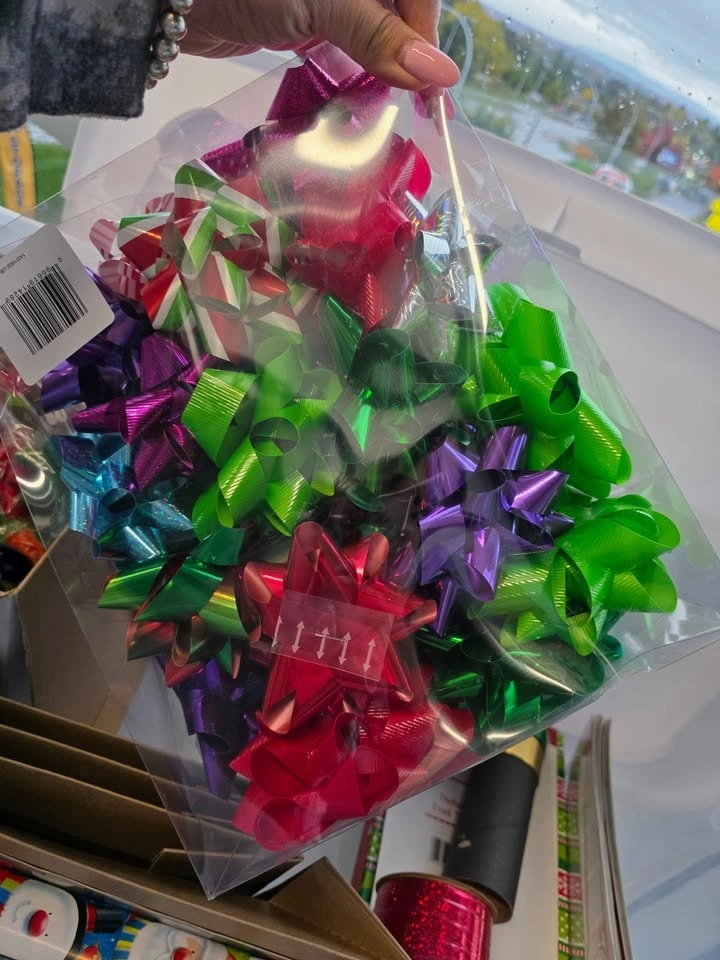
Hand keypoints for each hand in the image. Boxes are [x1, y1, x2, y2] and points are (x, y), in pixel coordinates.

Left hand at [183, 0, 459, 89]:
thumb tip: (439, 75)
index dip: (425, 30)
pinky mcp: (306, 18)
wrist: (169, 2)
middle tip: (415, 101)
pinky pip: (347, 44)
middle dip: (408, 52)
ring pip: (375, 30)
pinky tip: (362, 96)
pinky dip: (355, 70)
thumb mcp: (320, 3)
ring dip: (385, 65)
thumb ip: (379, 34)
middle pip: (399, 9)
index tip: (427, 81)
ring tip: (393, 104)